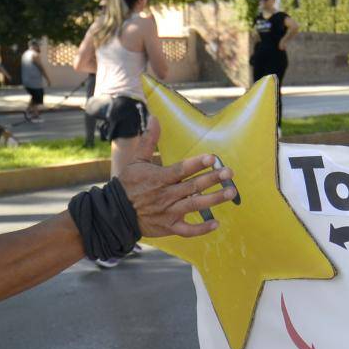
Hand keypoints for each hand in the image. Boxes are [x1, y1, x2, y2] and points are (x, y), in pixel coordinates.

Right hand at [116, 123, 238, 237]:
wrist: (117, 212)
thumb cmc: (128, 185)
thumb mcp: (136, 161)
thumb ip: (149, 140)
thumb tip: (154, 118)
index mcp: (160, 178)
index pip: (181, 169)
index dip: (197, 164)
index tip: (212, 158)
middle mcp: (166, 195)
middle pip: (193, 186)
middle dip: (212, 179)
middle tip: (229, 173)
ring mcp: (169, 212)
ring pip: (195, 205)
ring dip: (214, 199)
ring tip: (231, 192)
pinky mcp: (169, 227)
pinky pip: (188, 230)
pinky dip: (202, 229)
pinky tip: (217, 223)